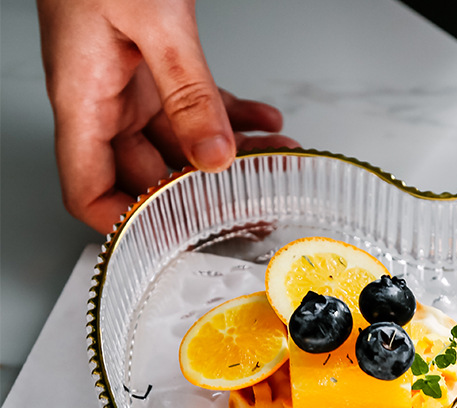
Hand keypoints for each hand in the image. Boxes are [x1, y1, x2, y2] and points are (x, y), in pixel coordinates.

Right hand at [37, 0, 297, 232]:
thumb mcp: (152, 21)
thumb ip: (187, 92)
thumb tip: (214, 156)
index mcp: (83, 100)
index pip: (90, 192)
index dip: (126, 225)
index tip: (173, 238)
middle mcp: (104, 102)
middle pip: (149, 176)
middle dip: (204, 194)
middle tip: (252, 204)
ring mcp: (131, 87)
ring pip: (183, 145)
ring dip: (231, 156)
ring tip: (275, 161)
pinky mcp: (156, 69)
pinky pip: (197, 109)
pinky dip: (232, 117)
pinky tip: (265, 122)